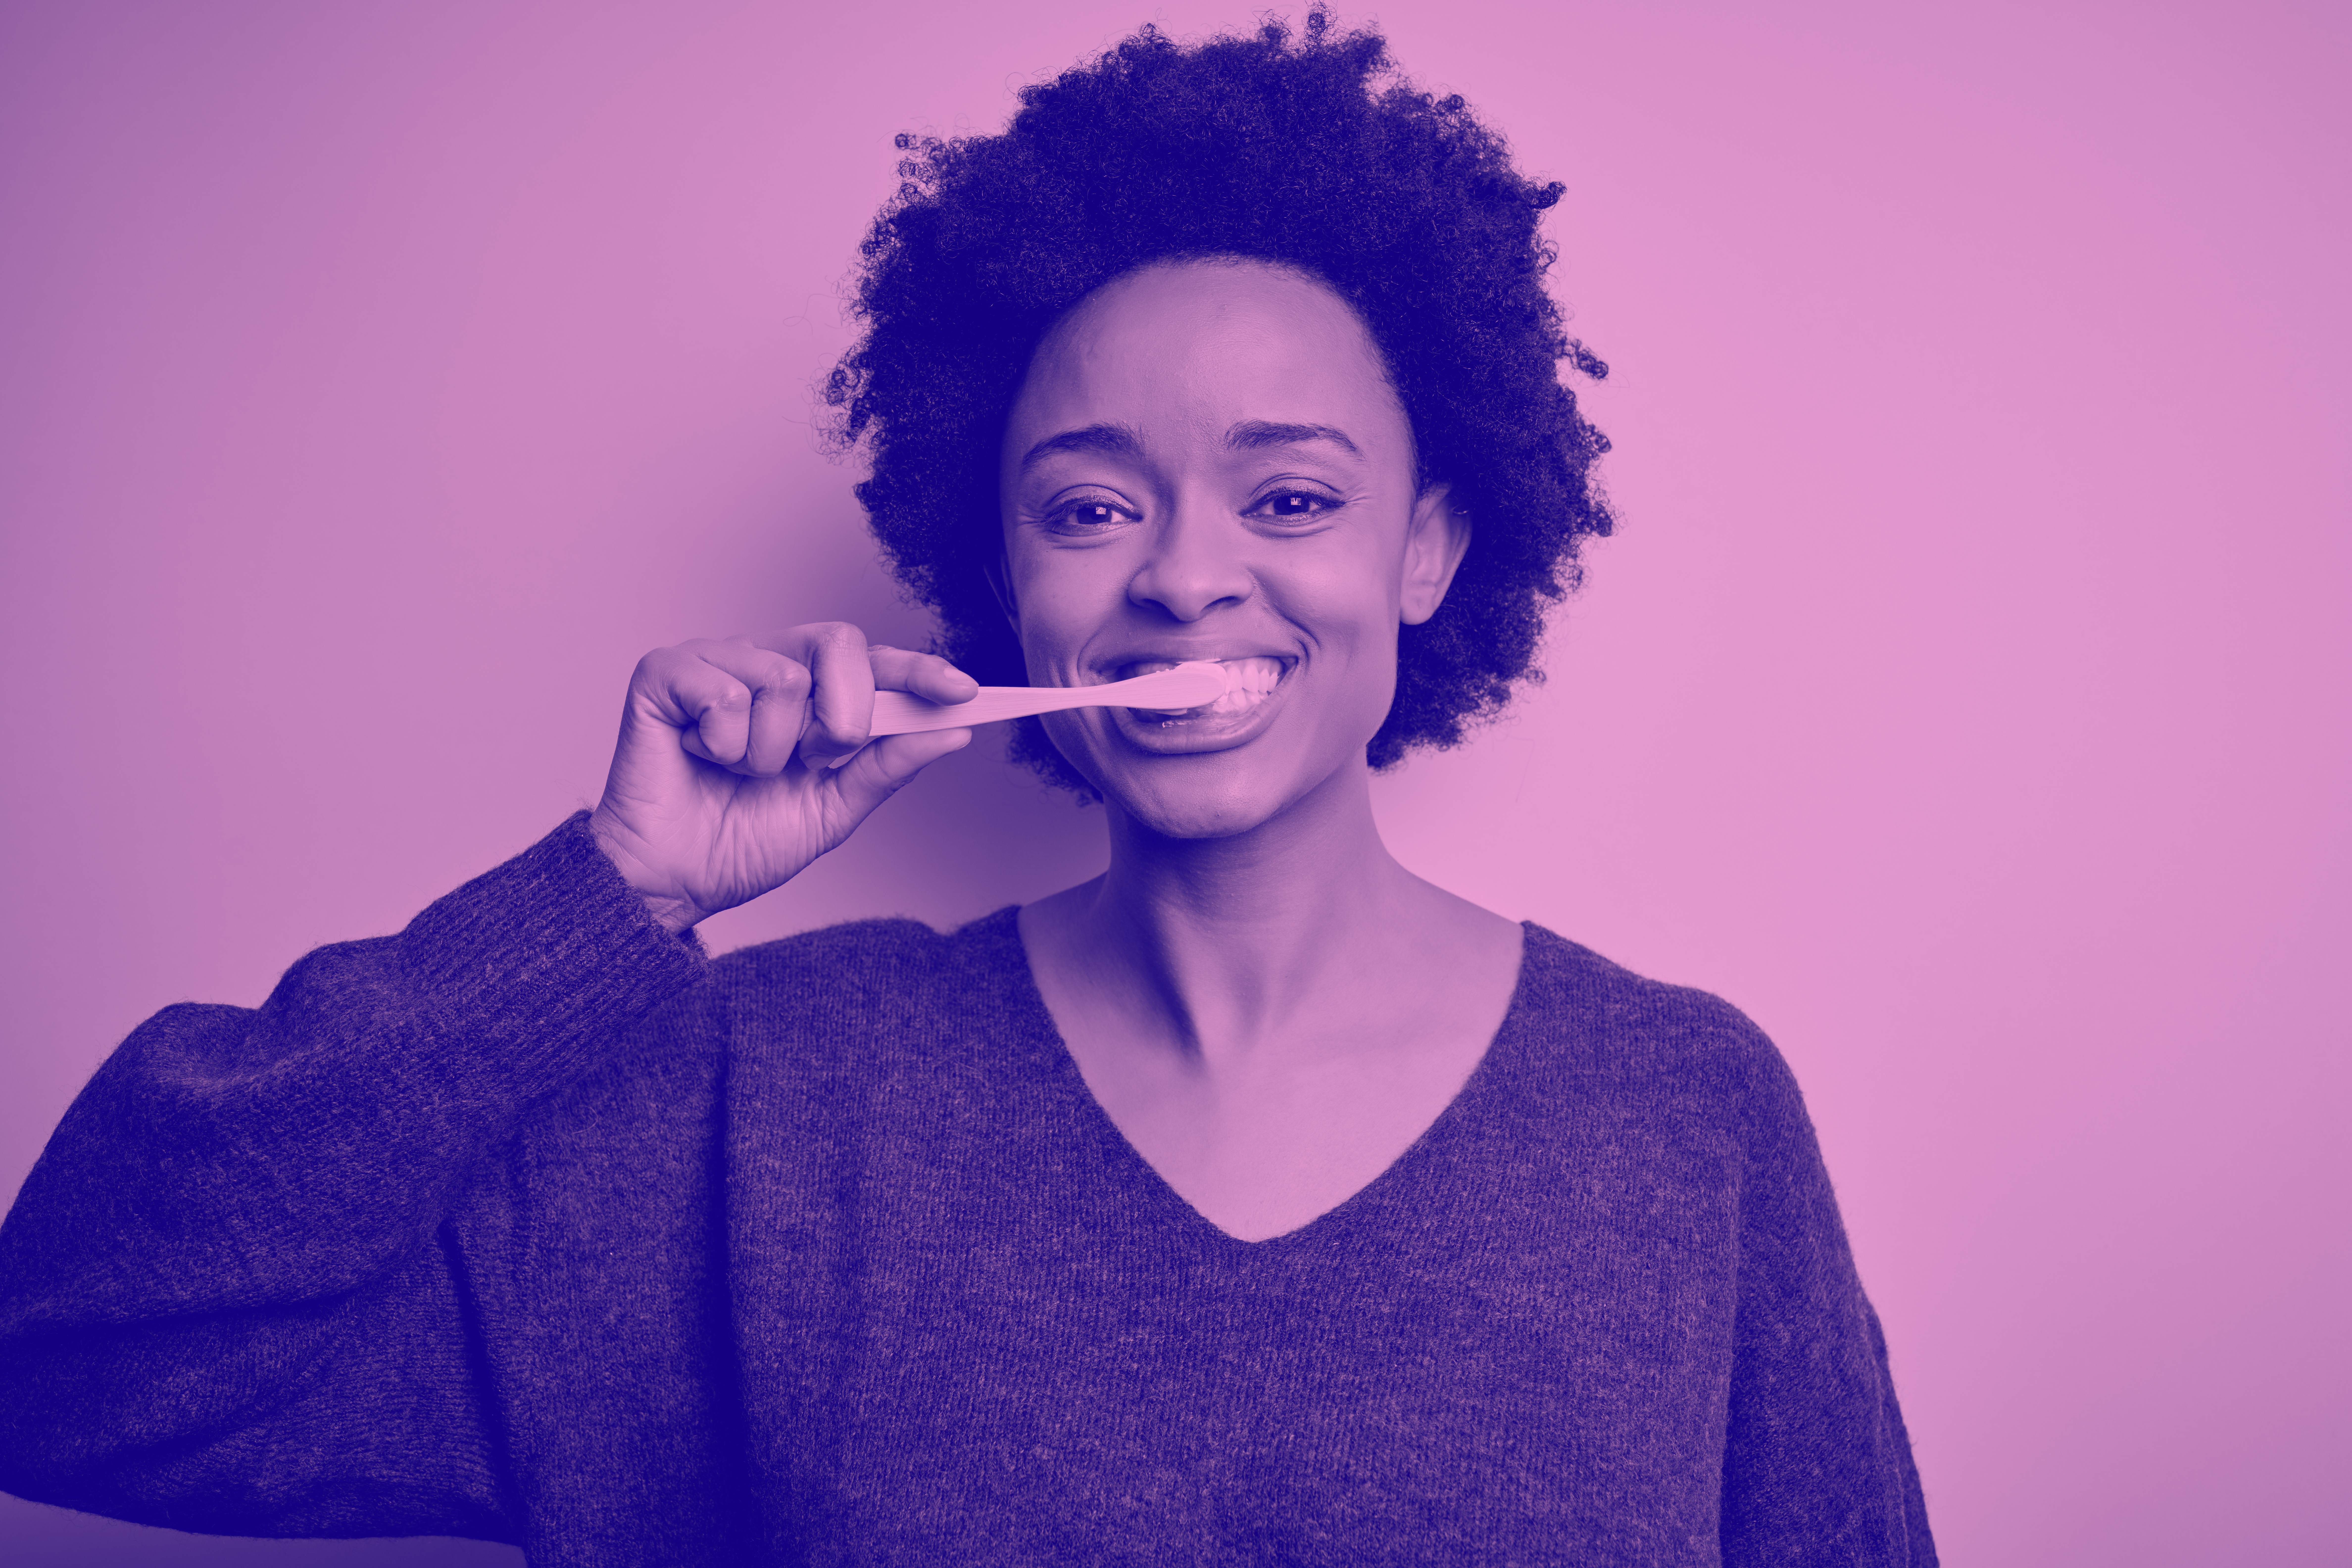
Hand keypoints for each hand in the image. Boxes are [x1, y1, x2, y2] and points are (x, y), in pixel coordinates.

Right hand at [587, 624, 978, 929]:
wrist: (675, 881)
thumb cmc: (741, 842)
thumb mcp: (834, 809)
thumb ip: (889, 766)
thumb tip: (954, 731)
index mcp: (808, 693)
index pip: (874, 662)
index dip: (920, 671)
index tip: (963, 692)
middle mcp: (765, 663)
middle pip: (838, 641)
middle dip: (841, 716)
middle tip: (809, 761)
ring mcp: (715, 662)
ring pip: (782, 679)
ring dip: (769, 750)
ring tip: (737, 770)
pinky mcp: (666, 672)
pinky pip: (723, 693)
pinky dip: (721, 744)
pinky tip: (701, 757)